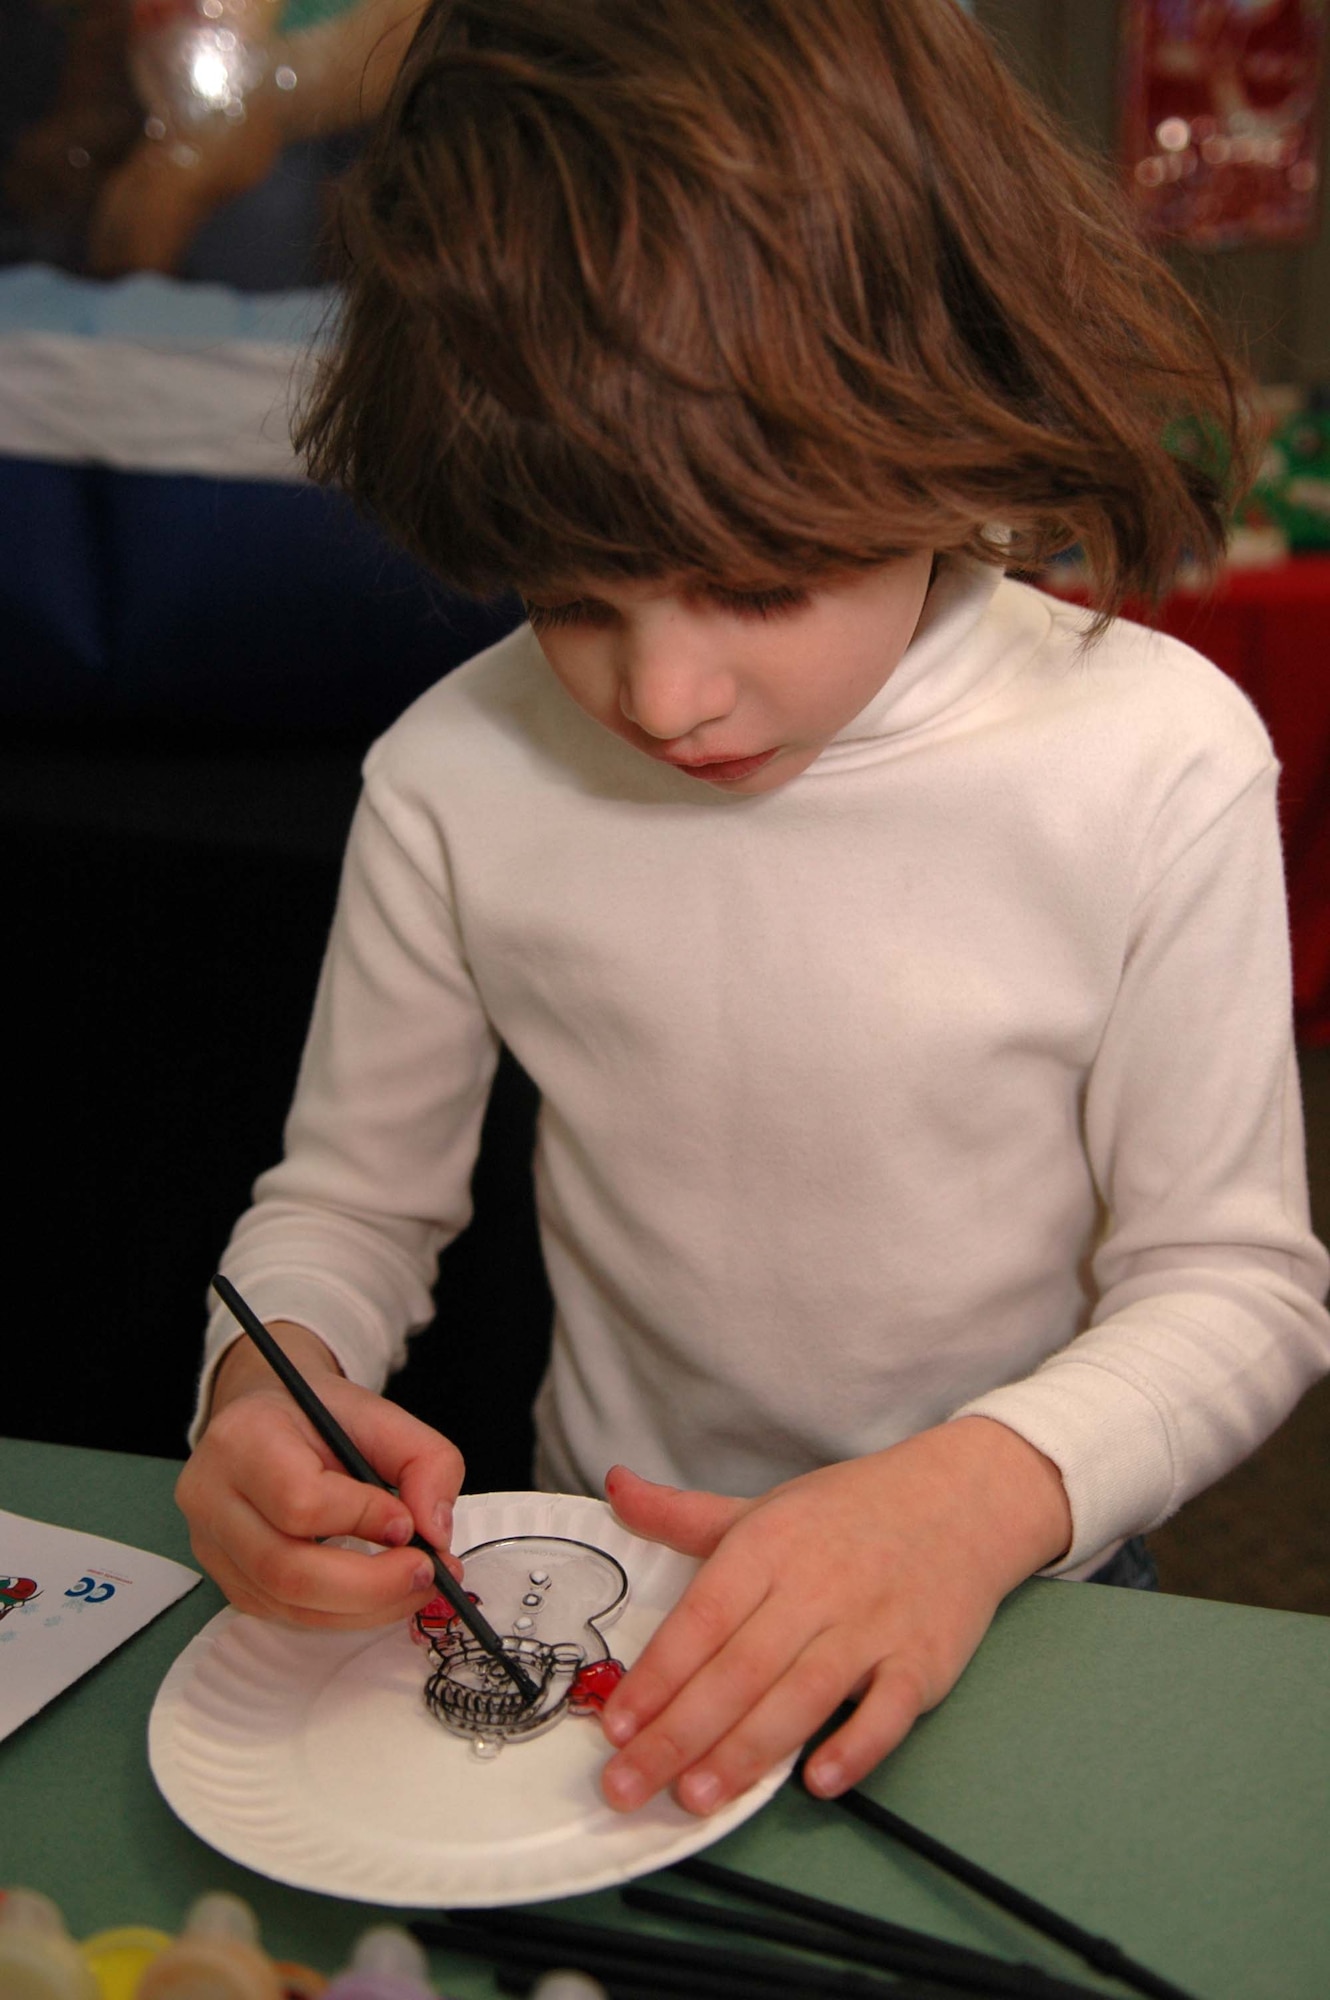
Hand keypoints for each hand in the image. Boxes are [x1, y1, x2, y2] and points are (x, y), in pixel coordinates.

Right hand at [176, 1322, 464, 1628]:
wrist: (270, 1419)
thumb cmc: (322, 1417)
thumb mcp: (383, 1415)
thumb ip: (426, 1462)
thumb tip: (435, 1533)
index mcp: (243, 1438)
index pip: (300, 1500)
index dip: (361, 1519)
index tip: (407, 1523)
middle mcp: (211, 1496)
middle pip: (287, 1568)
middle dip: (371, 1584)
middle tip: (428, 1573)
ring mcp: (211, 1545)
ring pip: (287, 1602)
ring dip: (364, 1607)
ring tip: (414, 1584)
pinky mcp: (226, 1579)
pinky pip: (286, 1613)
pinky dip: (342, 1612)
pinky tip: (378, 1591)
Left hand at [598, 1417, 1070, 1814]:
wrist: (961, 1499)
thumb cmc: (850, 1511)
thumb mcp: (762, 1506)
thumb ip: (681, 1513)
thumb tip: (612, 1487)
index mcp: (768, 1545)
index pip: (701, 1619)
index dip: (657, 1675)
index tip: (615, 1726)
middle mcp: (816, 1585)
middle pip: (739, 1669)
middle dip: (679, 1733)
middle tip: (629, 1786)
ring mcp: (873, 1625)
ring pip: (802, 1695)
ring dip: (747, 1752)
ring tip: (697, 1798)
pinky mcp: (923, 1661)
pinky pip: (888, 1711)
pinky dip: (856, 1746)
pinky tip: (818, 1781)